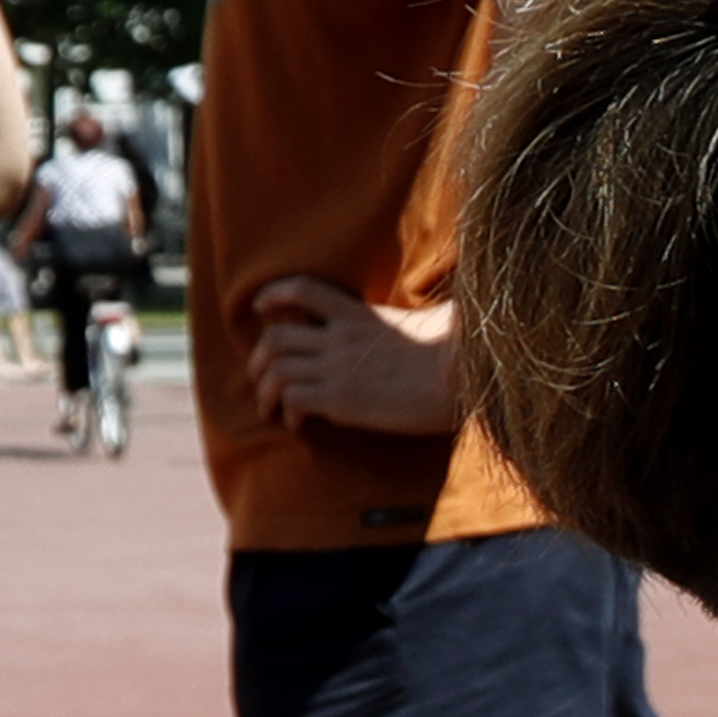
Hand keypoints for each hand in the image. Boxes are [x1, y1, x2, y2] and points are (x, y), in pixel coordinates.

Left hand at [246, 274, 462, 437]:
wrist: (459, 377)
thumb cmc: (458, 355)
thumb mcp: (430, 325)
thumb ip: (416, 319)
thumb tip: (442, 316)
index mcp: (358, 314)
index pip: (303, 290)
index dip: (273, 295)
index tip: (259, 308)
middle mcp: (340, 337)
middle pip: (275, 338)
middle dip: (258, 360)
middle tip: (260, 378)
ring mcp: (338, 367)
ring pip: (275, 370)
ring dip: (264, 392)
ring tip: (268, 409)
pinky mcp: (341, 398)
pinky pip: (293, 399)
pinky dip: (287, 415)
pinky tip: (299, 426)